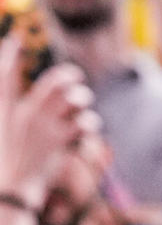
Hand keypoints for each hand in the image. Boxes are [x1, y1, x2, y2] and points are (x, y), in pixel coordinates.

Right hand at [0, 62, 92, 209]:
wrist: (15, 187)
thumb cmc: (9, 158)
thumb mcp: (4, 128)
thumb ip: (13, 107)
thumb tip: (39, 99)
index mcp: (4, 110)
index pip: (3, 76)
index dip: (8, 54)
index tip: (15, 37)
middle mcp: (24, 115)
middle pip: (51, 84)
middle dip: (68, 77)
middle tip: (77, 77)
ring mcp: (43, 129)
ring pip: (71, 101)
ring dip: (82, 100)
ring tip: (83, 105)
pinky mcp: (59, 144)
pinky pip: (83, 124)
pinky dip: (89, 124)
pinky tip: (86, 129)